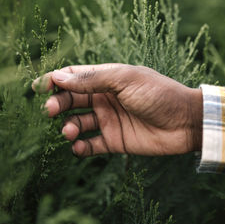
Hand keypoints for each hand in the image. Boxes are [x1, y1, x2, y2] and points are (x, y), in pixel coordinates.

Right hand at [32, 63, 202, 156]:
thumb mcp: (125, 79)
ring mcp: (108, 120)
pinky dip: (80, 147)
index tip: (39, 87)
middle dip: (57, 104)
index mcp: (106, 79)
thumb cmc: (158, 94)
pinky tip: (78, 147)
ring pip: (77, 123)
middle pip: (71, 100)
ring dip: (68, 127)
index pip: (73, 77)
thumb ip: (92, 79)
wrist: (185, 122)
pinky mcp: (114, 140)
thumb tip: (59, 76)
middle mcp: (104, 99)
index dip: (55, 80)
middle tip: (50, 111)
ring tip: (69, 132)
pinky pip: (90, 145)